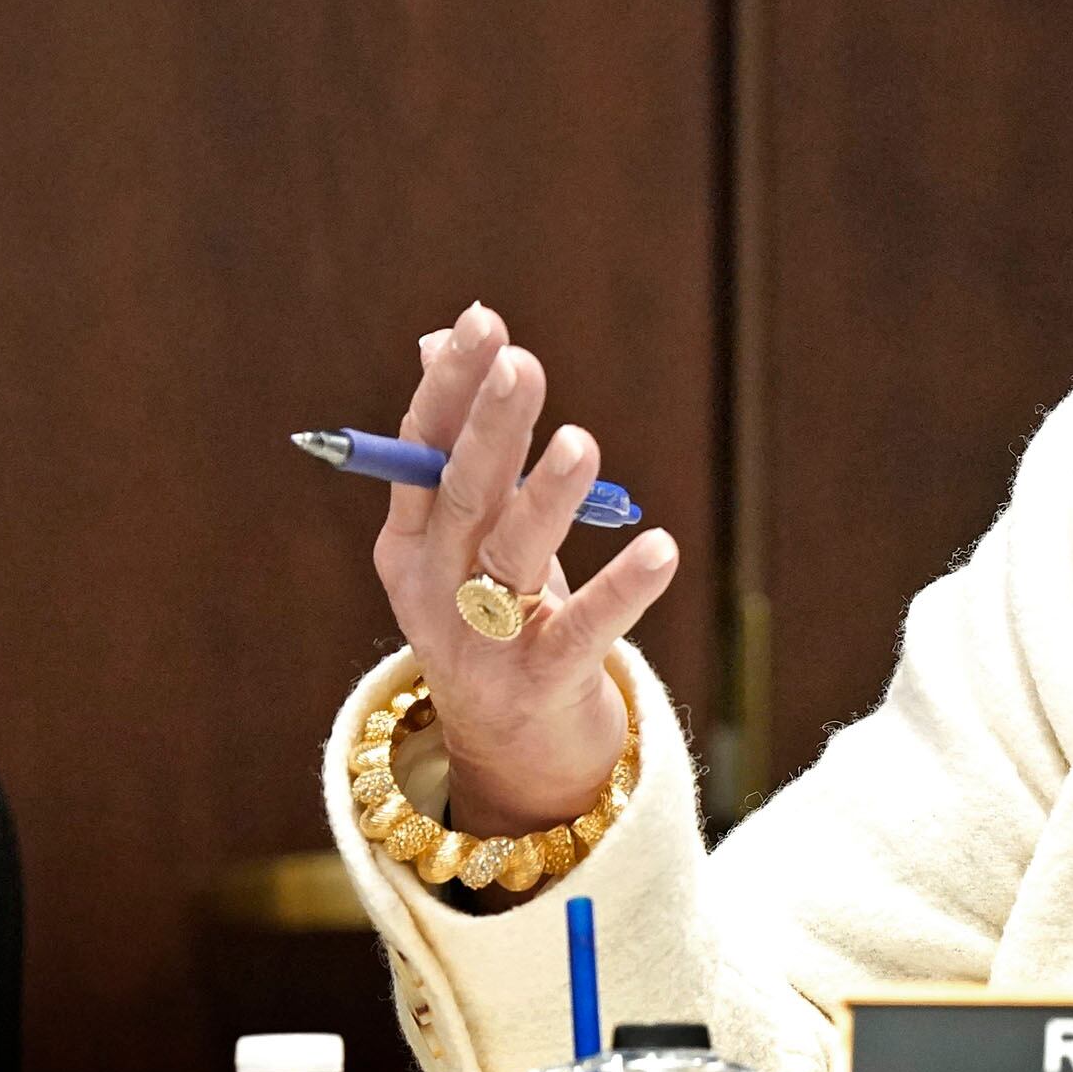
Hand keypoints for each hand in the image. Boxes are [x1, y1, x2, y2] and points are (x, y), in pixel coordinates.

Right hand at [371, 301, 680, 835]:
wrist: (509, 748)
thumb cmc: (496, 610)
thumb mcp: (472, 530)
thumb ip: (460, 439)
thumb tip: (446, 333)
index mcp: (410, 542)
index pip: (421, 451)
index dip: (451, 388)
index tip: (486, 322)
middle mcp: (434, 588)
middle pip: (463, 497)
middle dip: (491, 428)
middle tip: (523, 363)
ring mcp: (481, 641)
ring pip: (514, 558)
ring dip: (546, 499)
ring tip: (581, 441)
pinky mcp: (539, 684)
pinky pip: (583, 630)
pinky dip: (622, 589)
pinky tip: (662, 547)